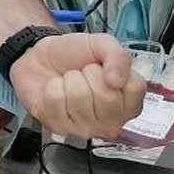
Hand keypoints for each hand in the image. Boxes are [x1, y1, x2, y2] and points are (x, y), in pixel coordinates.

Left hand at [9, 33, 145, 138]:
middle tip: (82, 74)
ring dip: (68, 80)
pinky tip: (54, 90)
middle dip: (89, 74)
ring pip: (79, 97)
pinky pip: (56, 100)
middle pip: (106, 96)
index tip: (103, 69)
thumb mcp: (101, 45)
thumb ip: (118, 55)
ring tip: (68, 82)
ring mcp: (87, 128)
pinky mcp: (60, 128)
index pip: (134, 89)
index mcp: (129, 101)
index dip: (113, 70)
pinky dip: (52, 87)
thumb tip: (117, 81)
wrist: (39, 58)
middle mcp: (113, 120)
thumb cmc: (73, 56)